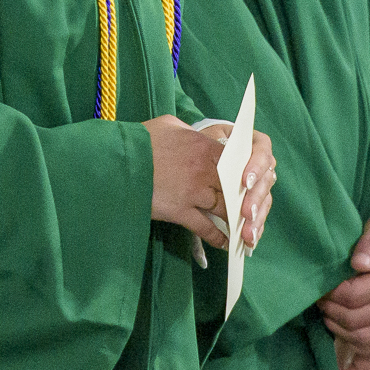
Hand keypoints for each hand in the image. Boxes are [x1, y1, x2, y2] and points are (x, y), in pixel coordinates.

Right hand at [144, 119, 273, 250]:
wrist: (118, 161)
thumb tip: (196, 135)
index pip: (236, 161)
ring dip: (235, 220)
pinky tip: (224, 243)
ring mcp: (193, 192)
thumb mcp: (168, 126)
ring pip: (224, 208)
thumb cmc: (140, 140)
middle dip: (244, 199)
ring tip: (242, 229)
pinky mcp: (180, 211)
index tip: (249, 181)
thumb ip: (189, 132)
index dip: (244, 172)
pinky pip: (205, 228)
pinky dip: (217, 237)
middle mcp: (203, 170)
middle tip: (251, 210)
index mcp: (203, 147)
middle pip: (234, 187)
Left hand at [316, 210, 369, 355]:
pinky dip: (357, 344)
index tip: (320, 286)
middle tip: (320, 299)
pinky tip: (344, 327)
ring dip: (340, 330)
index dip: (330, 294)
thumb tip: (357, 262)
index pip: (353, 296)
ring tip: (329, 312)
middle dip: (331, 312)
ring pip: (365, 340)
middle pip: (356, 321)